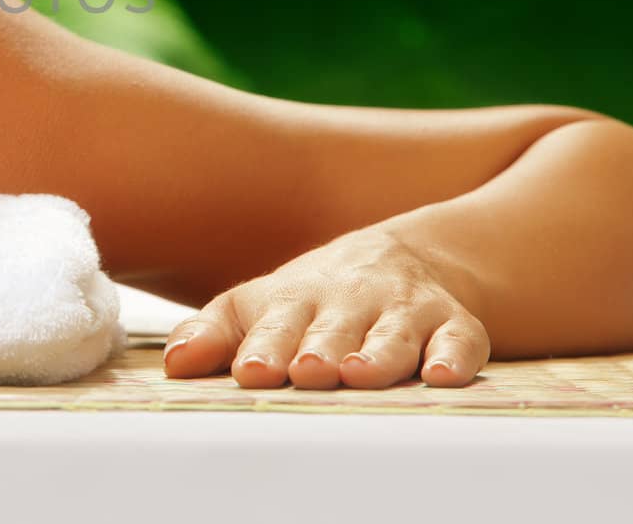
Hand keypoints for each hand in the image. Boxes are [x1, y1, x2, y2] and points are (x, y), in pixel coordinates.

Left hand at [162, 226, 490, 388]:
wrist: (398, 258)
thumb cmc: (314, 298)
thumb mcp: (258, 306)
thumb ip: (213, 334)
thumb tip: (173, 363)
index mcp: (296, 298)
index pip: (276, 323)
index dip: (263, 347)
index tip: (249, 370)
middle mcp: (351, 301)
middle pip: (334, 328)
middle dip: (319, 350)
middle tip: (305, 371)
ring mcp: (404, 311)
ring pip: (394, 333)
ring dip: (378, 354)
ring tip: (359, 374)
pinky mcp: (454, 324)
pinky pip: (459, 339)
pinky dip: (454, 357)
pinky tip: (441, 375)